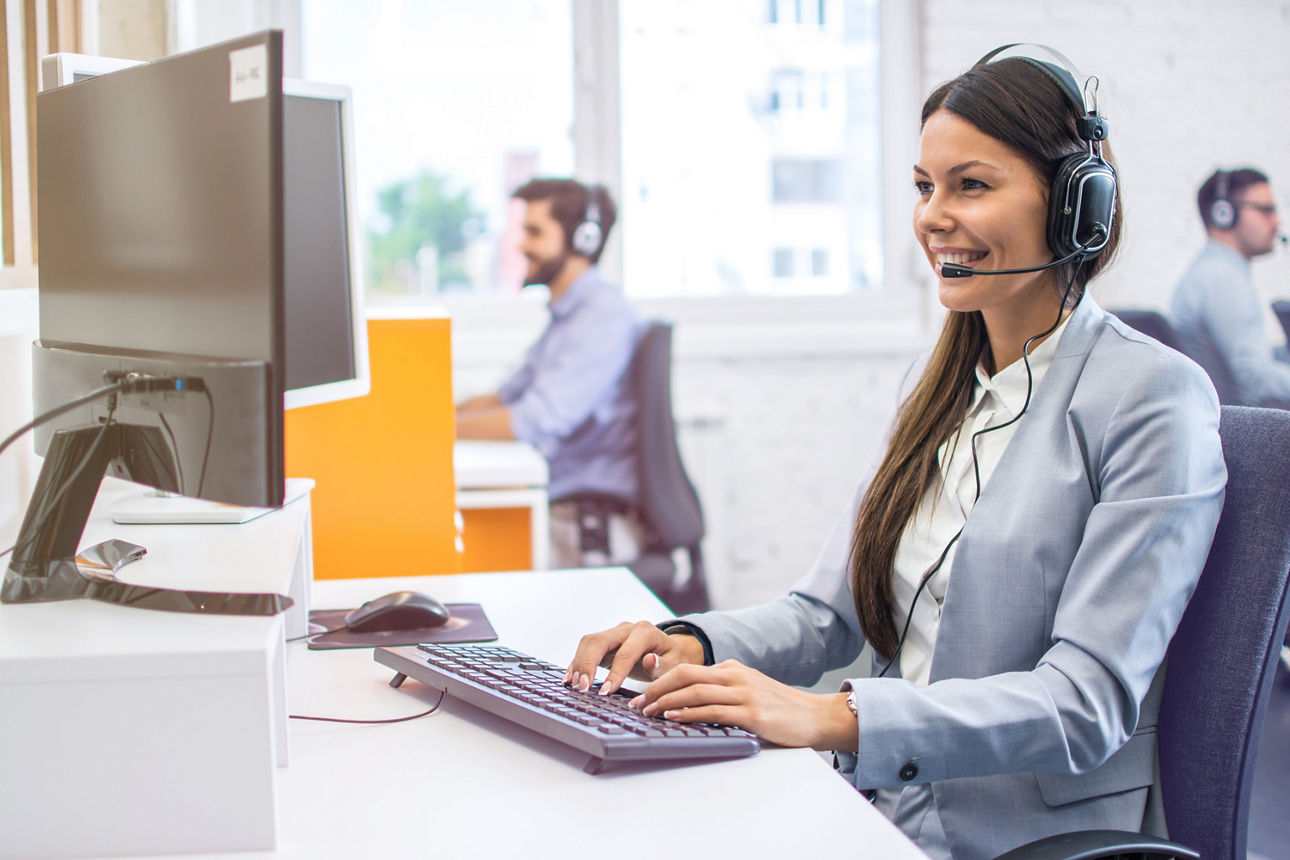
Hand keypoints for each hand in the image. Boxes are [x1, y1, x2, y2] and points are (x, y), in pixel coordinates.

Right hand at [565, 620, 705, 694]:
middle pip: (599, 641)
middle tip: (583, 688)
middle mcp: (626, 629)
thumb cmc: (673, 660)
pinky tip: (569, 679)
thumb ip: (662, 666)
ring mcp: (614, 634)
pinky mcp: (605, 643)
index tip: (606, 692)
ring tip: (575, 686)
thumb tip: (649, 660)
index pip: (625, 652)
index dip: (614, 673)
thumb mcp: (675, 665)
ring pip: (588, 642)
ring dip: (579, 663)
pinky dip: (576, 663)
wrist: (671, 651)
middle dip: (588, 664)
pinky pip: (586, 649)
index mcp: (645, 632)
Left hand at [632, 660, 857, 750]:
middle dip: (655, 688)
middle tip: (636, 704)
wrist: (816, 717)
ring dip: (666, 702)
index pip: (687, 669)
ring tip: (647, 712)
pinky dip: (689, 713)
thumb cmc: (781, 709)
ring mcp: (744, 693)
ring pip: (695, 690)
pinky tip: (674, 718)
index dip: (660, 681)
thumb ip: (724, 691)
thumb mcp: (749, 691)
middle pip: (685, 674)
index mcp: (732, 669)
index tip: (642, 695)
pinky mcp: (751, 712)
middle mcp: (735, 676)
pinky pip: (713, 710)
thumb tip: (691, 703)